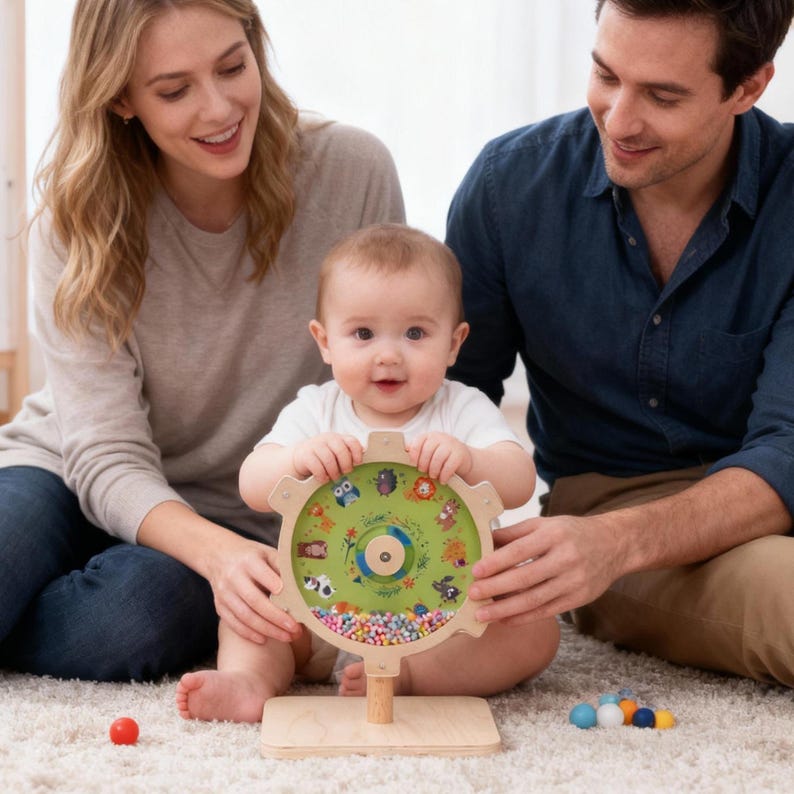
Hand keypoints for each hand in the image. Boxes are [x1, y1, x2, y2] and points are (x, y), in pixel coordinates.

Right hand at [207, 533, 301, 643]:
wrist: (218, 556)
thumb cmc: (250, 556)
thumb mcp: (266, 553)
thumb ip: (281, 566)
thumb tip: (302, 585)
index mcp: (248, 560)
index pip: (262, 573)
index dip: (275, 586)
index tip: (291, 599)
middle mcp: (234, 576)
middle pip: (254, 600)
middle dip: (276, 617)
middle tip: (295, 628)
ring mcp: (224, 593)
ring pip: (245, 615)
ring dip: (267, 629)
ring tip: (286, 637)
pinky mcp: (219, 605)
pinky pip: (233, 623)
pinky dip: (249, 633)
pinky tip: (264, 639)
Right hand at [292, 433, 362, 483]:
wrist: (300, 456)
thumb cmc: (323, 457)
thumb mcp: (336, 454)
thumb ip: (348, 455)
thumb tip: (363, 461)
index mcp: (338, 438)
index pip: (351, 441)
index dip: (357, 452)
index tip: (358, 463)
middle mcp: (327, 439)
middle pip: (340, 449)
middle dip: (345, 464)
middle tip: (345, 473)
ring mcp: (315, 445)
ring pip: (328, 458)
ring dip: (333, 471)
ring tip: (334, 478)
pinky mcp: (305, 455)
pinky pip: (316, 466)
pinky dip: (322, 475)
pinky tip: (323, 479)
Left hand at [408, 432, 472, 483]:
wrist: (463, 457)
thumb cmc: (441, 455)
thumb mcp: (430, 450)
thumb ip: (418, 450)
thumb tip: (405, 451)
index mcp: (429, 436)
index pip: (418, 441)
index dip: (414, 454)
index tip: (413, 464)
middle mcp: (440, 438)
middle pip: (428, 450)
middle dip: (423, 464)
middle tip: (423, 472)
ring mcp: (451, 445)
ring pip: (438, 458)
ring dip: (433, 470)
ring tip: (433, 476)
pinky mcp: (459, 454)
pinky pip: (449, 465)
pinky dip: (444, 475)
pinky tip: (443, 480)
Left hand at [469, 513, 624, 624]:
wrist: (614, 545)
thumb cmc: (570, 532)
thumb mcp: (544, 524)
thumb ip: (513, 533)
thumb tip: (482, 541)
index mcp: (553, 535)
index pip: (520, 550)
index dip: (496, 562)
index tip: (475, 571)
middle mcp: (565, 558)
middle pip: (525, 577)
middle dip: (495, 588)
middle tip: (472, 595)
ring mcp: (574, 581)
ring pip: (535, 599)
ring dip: (505, 609)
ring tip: (482, 614)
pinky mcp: (579, 599)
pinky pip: (546, 611)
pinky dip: (523, 618)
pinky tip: (504, 620)